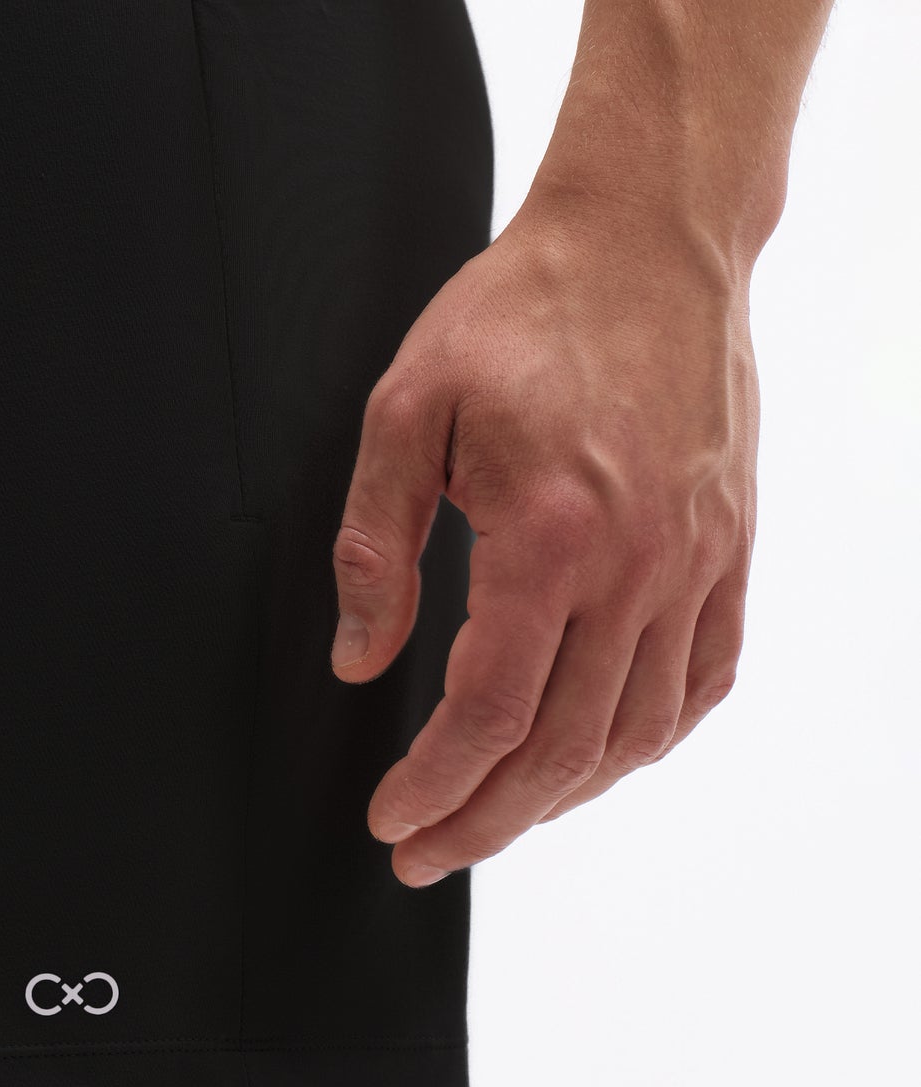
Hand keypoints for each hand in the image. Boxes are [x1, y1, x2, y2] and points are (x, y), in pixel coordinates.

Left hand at [331, 201, 754, 885]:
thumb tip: (357, 658)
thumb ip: (375, 544)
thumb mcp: (404, 407)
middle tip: (428, 850)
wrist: (644, 237)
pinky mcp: (729, 546)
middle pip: (565, 747)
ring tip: (498, 812)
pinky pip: (706, 677)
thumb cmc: (523, 309)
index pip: (490, 708)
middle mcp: (636, 563)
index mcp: (549, 532)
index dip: (436, 783)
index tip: (393, 819)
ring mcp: (696, 560)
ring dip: (565, 795)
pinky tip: (601, 754)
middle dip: (487, 817)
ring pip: (639, 730)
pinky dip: (651, 738)